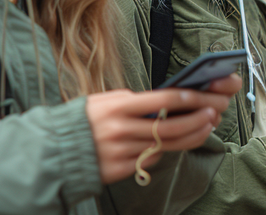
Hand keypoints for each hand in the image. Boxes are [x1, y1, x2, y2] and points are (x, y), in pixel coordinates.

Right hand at [86, 82, 236, 183]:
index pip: (159, 101)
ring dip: (190, 136)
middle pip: (169, 127)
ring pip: (164, 145)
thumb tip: (161, 101)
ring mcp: (121, 152)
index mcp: (117, 108)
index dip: (184, 98)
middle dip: (196, 120)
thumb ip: (130, 101)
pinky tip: (177, 142)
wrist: (52, 153)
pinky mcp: (120, 171)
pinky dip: (165, 150)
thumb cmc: (82, 121)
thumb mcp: (103, 102)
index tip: (201, 95)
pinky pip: (150, 160)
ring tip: (206, 127)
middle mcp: (120, 130)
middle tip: (213, 113)